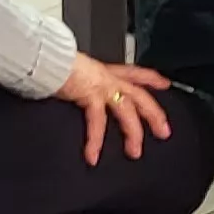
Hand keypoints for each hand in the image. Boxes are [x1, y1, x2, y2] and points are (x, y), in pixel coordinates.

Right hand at [55, 56, 174, 165]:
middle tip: (163, 131)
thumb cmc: (57, 63)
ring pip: (127, 111)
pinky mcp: (91, 95)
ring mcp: (102, 86)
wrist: (48, 57)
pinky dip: (95, 141)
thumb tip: (75, 89)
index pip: (135, 73)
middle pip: (140, 96)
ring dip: (133, 133)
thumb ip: (82, 82)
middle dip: (154, 114)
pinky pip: (98, 123)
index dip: (152, 78)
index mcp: (105, 71)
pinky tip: (93, 155)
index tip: (164, 84)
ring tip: (134, 151)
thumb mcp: (76, 72)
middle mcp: (108, 77)